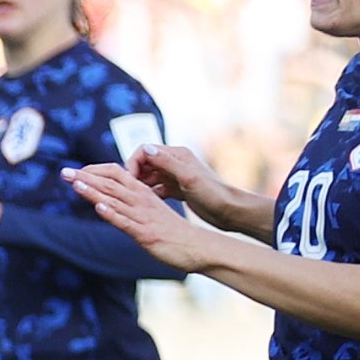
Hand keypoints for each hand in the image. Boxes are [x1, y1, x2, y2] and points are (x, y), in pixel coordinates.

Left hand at [68, 161, 214, 270]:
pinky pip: (126, 222)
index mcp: (143, 193)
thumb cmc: (172, 231)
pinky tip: (98, 207)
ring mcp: (143, 217)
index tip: (76, 171)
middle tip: (64, 172)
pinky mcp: (145, 233)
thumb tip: (109, 201)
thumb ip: (130, 205)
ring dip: (93, 191)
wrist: (197, 247)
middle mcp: (142, 201)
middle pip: (111, 184)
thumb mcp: (149, 212)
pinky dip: (112, 213)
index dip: (95, 171)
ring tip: (75, 183)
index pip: (116, 174)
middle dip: (86, 178)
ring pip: (115, 200)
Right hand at [126, 140, 249, 230]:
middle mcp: (175, 163)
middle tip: (129, 192)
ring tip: (134, 199)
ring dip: (139, 185)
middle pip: (144, 163)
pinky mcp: (176, 189)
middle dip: (134, 175)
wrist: (229, 211)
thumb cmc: (213, 194)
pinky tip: (146, 204)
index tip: (129, 180)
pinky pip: (155, 188)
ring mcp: (175, 176)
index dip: (133, 164)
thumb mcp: (188, 178)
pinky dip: (148, 194)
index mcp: (177, 155)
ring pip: (148, 176)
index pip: (144, 151)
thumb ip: (167, 163)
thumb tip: (146, 149)